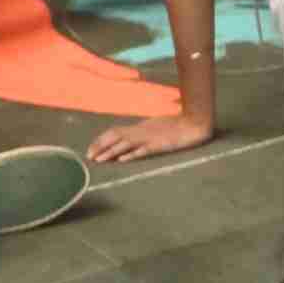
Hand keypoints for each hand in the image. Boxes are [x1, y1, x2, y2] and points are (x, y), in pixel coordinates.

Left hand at [88, 112, 211, 163]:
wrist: (194, 122)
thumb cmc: (179, 124)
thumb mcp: (157, 126)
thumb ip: (145, 131)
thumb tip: (134, 137)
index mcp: (140, 127)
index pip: (115, 131)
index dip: (101, 140)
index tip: (91, 148)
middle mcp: (141, 131)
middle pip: (115, 137)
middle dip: (100, 146)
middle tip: (89, 156)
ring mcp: (150, 138)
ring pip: (125, 144)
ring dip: (111, 152)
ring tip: (99, 160)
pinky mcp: (160, 145)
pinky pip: (144, 150)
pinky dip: (132, 155)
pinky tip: (123, 160)